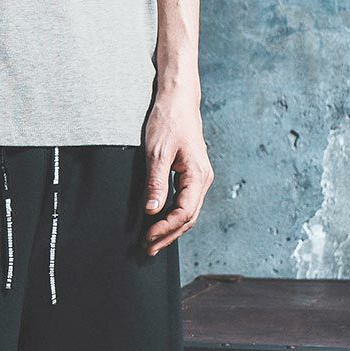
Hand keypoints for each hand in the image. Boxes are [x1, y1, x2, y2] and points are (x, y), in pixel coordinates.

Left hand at [142, 85, 211, 255]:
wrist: (178, 100)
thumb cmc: (168, 121)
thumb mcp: (157, 153)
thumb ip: (155, 183)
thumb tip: (152, 210)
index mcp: (198, 175)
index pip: (183, 213)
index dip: (164, 228)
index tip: (146, 237)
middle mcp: (203, 179)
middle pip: (188, 218)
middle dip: (167, 235)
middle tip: (146, 249)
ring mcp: (199, 177)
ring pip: (188, 212)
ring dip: (170, 229)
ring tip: (151, 242)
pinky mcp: (192, 174)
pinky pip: (186, 202)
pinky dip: (173, 216)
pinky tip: (159, 222)